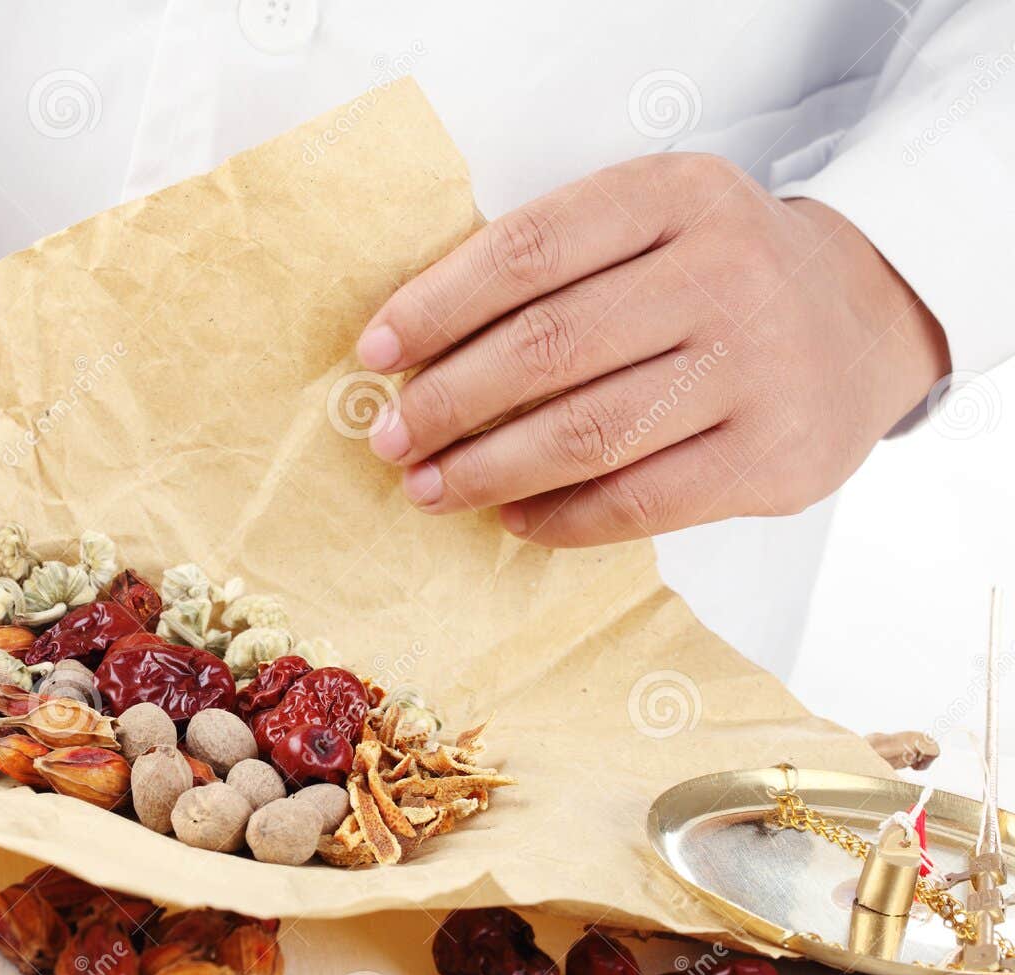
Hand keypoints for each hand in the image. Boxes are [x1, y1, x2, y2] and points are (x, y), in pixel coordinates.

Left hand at [356, 153, 948, 545]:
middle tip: (392, 437)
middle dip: (448, 401)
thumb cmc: (713, 277)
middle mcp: (728, 273)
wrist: (860, 320)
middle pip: (549, 347)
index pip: (528, 250)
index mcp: (677, 196)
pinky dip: (558, 519)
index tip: (374, 353)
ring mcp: (759, 370)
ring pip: (587, 434)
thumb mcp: (652, 227)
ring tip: (428, 487)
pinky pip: (637, 504)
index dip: (436, 305)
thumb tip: (414, 357)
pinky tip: (512, 517)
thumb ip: (556, 268)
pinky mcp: (775, 459)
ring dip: (486, 470)